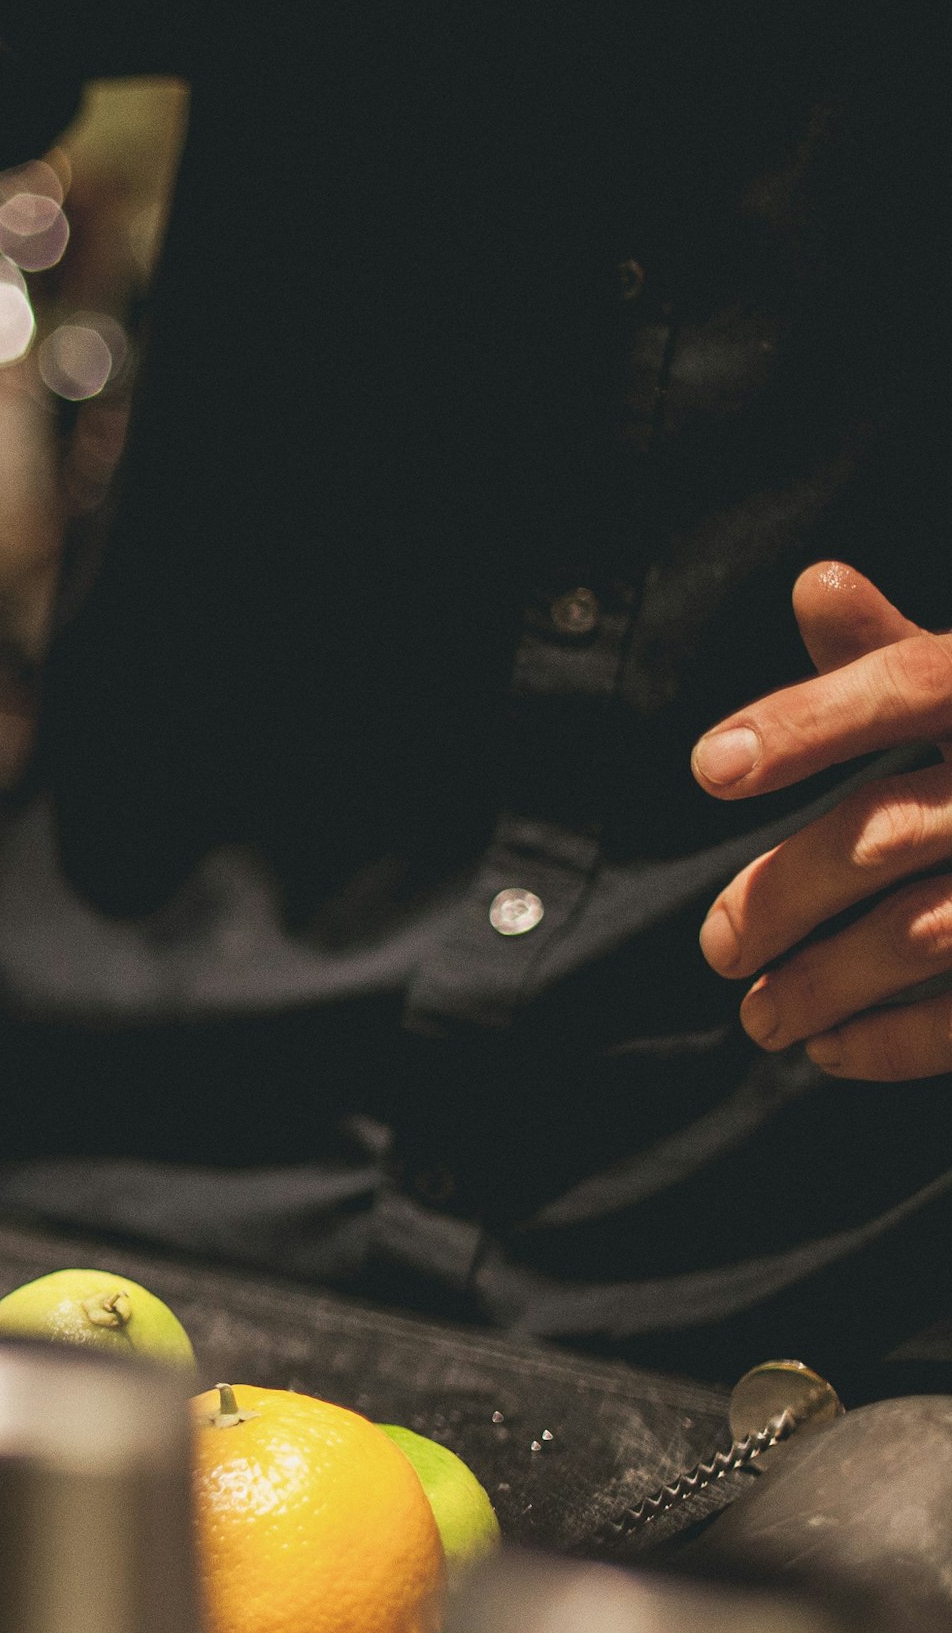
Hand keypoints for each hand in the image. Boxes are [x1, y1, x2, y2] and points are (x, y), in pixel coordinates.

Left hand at [696, 563, 951, 1076]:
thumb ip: (896, 652)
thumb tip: (814, 583)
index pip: (914, 681)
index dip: (811, 721)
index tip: (707, 768)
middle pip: (890, 828)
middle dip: (786, 892)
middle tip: (716, 948)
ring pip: (925, 931)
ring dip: (823, 982)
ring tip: (757, 1015)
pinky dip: (898, 1038)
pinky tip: (830, 1049)